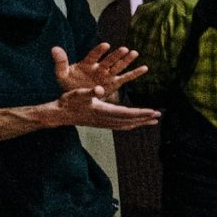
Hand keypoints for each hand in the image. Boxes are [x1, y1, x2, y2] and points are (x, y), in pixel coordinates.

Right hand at [45, 87, 159, 132]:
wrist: (58, 114)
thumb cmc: (68, 101)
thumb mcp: (78, 94)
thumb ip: (89, 92)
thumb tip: (100, 89)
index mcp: (102, 110)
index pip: (126, 113)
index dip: (140, 113)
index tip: (153, 112)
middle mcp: (105, 119)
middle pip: (129, 120)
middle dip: (144, 118)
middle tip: (158, 116)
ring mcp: (103, 123)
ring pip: (125, 125)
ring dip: (139, 123)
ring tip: (152, 121)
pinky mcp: (101, 124)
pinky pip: (119, 126)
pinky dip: (130, 124)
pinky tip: (135, 124)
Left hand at [52, 43, 145, 100]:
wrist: (76, 95)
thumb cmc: (69, 82)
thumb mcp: (62, 73)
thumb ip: (60, 62)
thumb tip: (54, 48)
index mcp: (87, 64)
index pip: (93, 56)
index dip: (99, 51)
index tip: (106, 45)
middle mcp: (99, 67)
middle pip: (109, 60)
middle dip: (116, 55)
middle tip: (124, 49)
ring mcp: (107, 74)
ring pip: (118, 66)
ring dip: (126, 60)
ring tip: (134, 53)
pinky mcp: (114, 82)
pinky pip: (126, 77)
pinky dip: (135, 73)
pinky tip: (145, 68)